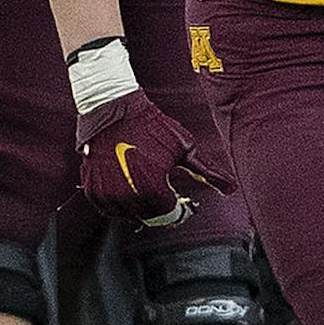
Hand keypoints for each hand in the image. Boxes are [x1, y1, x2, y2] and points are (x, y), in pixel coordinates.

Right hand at [76, 89, 229, 227]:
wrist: (113, 107)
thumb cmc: (151, 125)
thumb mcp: (185, 148)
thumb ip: (208, 173)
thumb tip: (232, 189)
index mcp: (154, 189)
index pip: (171, 216)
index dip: (181, 208)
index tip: (183, 198)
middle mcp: (129, 196)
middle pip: (150, 217)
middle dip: (161, 207)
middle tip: (164, 189)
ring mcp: (107, 193)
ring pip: (128, 215)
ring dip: (140, 206)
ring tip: (145, 184)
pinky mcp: (91, 187)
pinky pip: (107, 208)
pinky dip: (118, 203)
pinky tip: (128, 187)